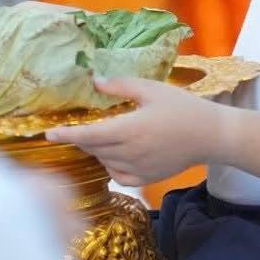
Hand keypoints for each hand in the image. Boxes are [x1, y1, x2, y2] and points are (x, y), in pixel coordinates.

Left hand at [45, 77, 227, 186]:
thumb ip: (121, 86)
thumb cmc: (182, 108)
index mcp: (131, 129)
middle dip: (81, 138)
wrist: (210, 136)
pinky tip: (114, 153)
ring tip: (100, 134)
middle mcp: (131, 152)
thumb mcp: (151, 89)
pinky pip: (118, 176)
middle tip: (76, 126)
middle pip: (94, 148)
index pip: (90, 135)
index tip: (49, 133)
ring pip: (104, 162)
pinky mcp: (147, 179)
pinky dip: (110, 165)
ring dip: (96, 150)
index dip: (67, 135)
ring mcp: (139, 169)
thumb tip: (96, 81)